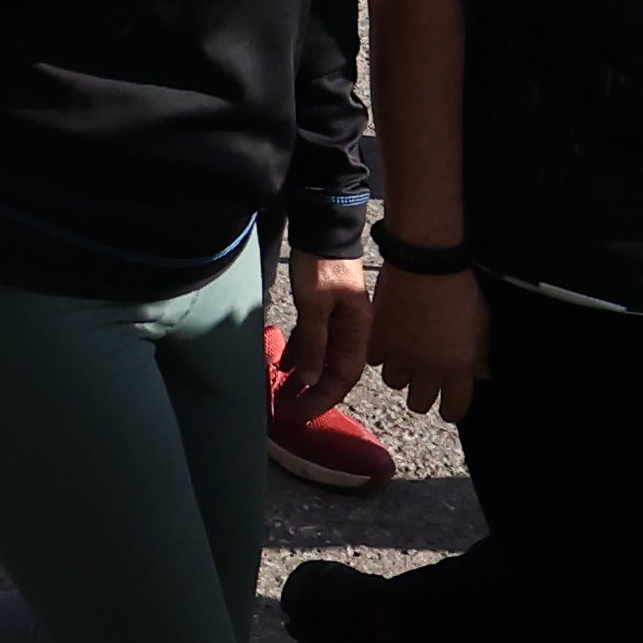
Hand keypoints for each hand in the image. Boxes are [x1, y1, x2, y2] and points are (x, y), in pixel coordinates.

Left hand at [278, 251, 378, 420]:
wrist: (322, 229)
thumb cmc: (320, 266)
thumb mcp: (315, 306)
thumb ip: (314, 343)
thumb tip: (312, 380)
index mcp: (357, 332)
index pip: (344, 376)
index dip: (324, 397)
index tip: (302, 413)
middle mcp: (351, 331)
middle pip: (334, 371)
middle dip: (314, 393)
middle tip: (290, 410)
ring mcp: (337, 322)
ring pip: (322, 358)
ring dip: (305, 376)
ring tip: (284, 394)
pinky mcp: (322, 312)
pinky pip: (312, 342)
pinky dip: (300, 355)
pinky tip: (284, 366)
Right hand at [373, 266, 484, 422]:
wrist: (426, 264)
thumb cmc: (460, 289)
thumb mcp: (481, 324)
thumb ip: (479, 354)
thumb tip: (482, 374)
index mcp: (458, 368)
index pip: (454, 409)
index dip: (451, 409)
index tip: (449, 405)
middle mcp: (428, 368)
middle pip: (419, 403)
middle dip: (422, 395)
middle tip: (423, 380)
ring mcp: (401, 355)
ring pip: (394, 383)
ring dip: (399, 373)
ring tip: (403, 357)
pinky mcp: (379, 338)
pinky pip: (375, 359)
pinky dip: (379, 353)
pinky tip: (387, 341)